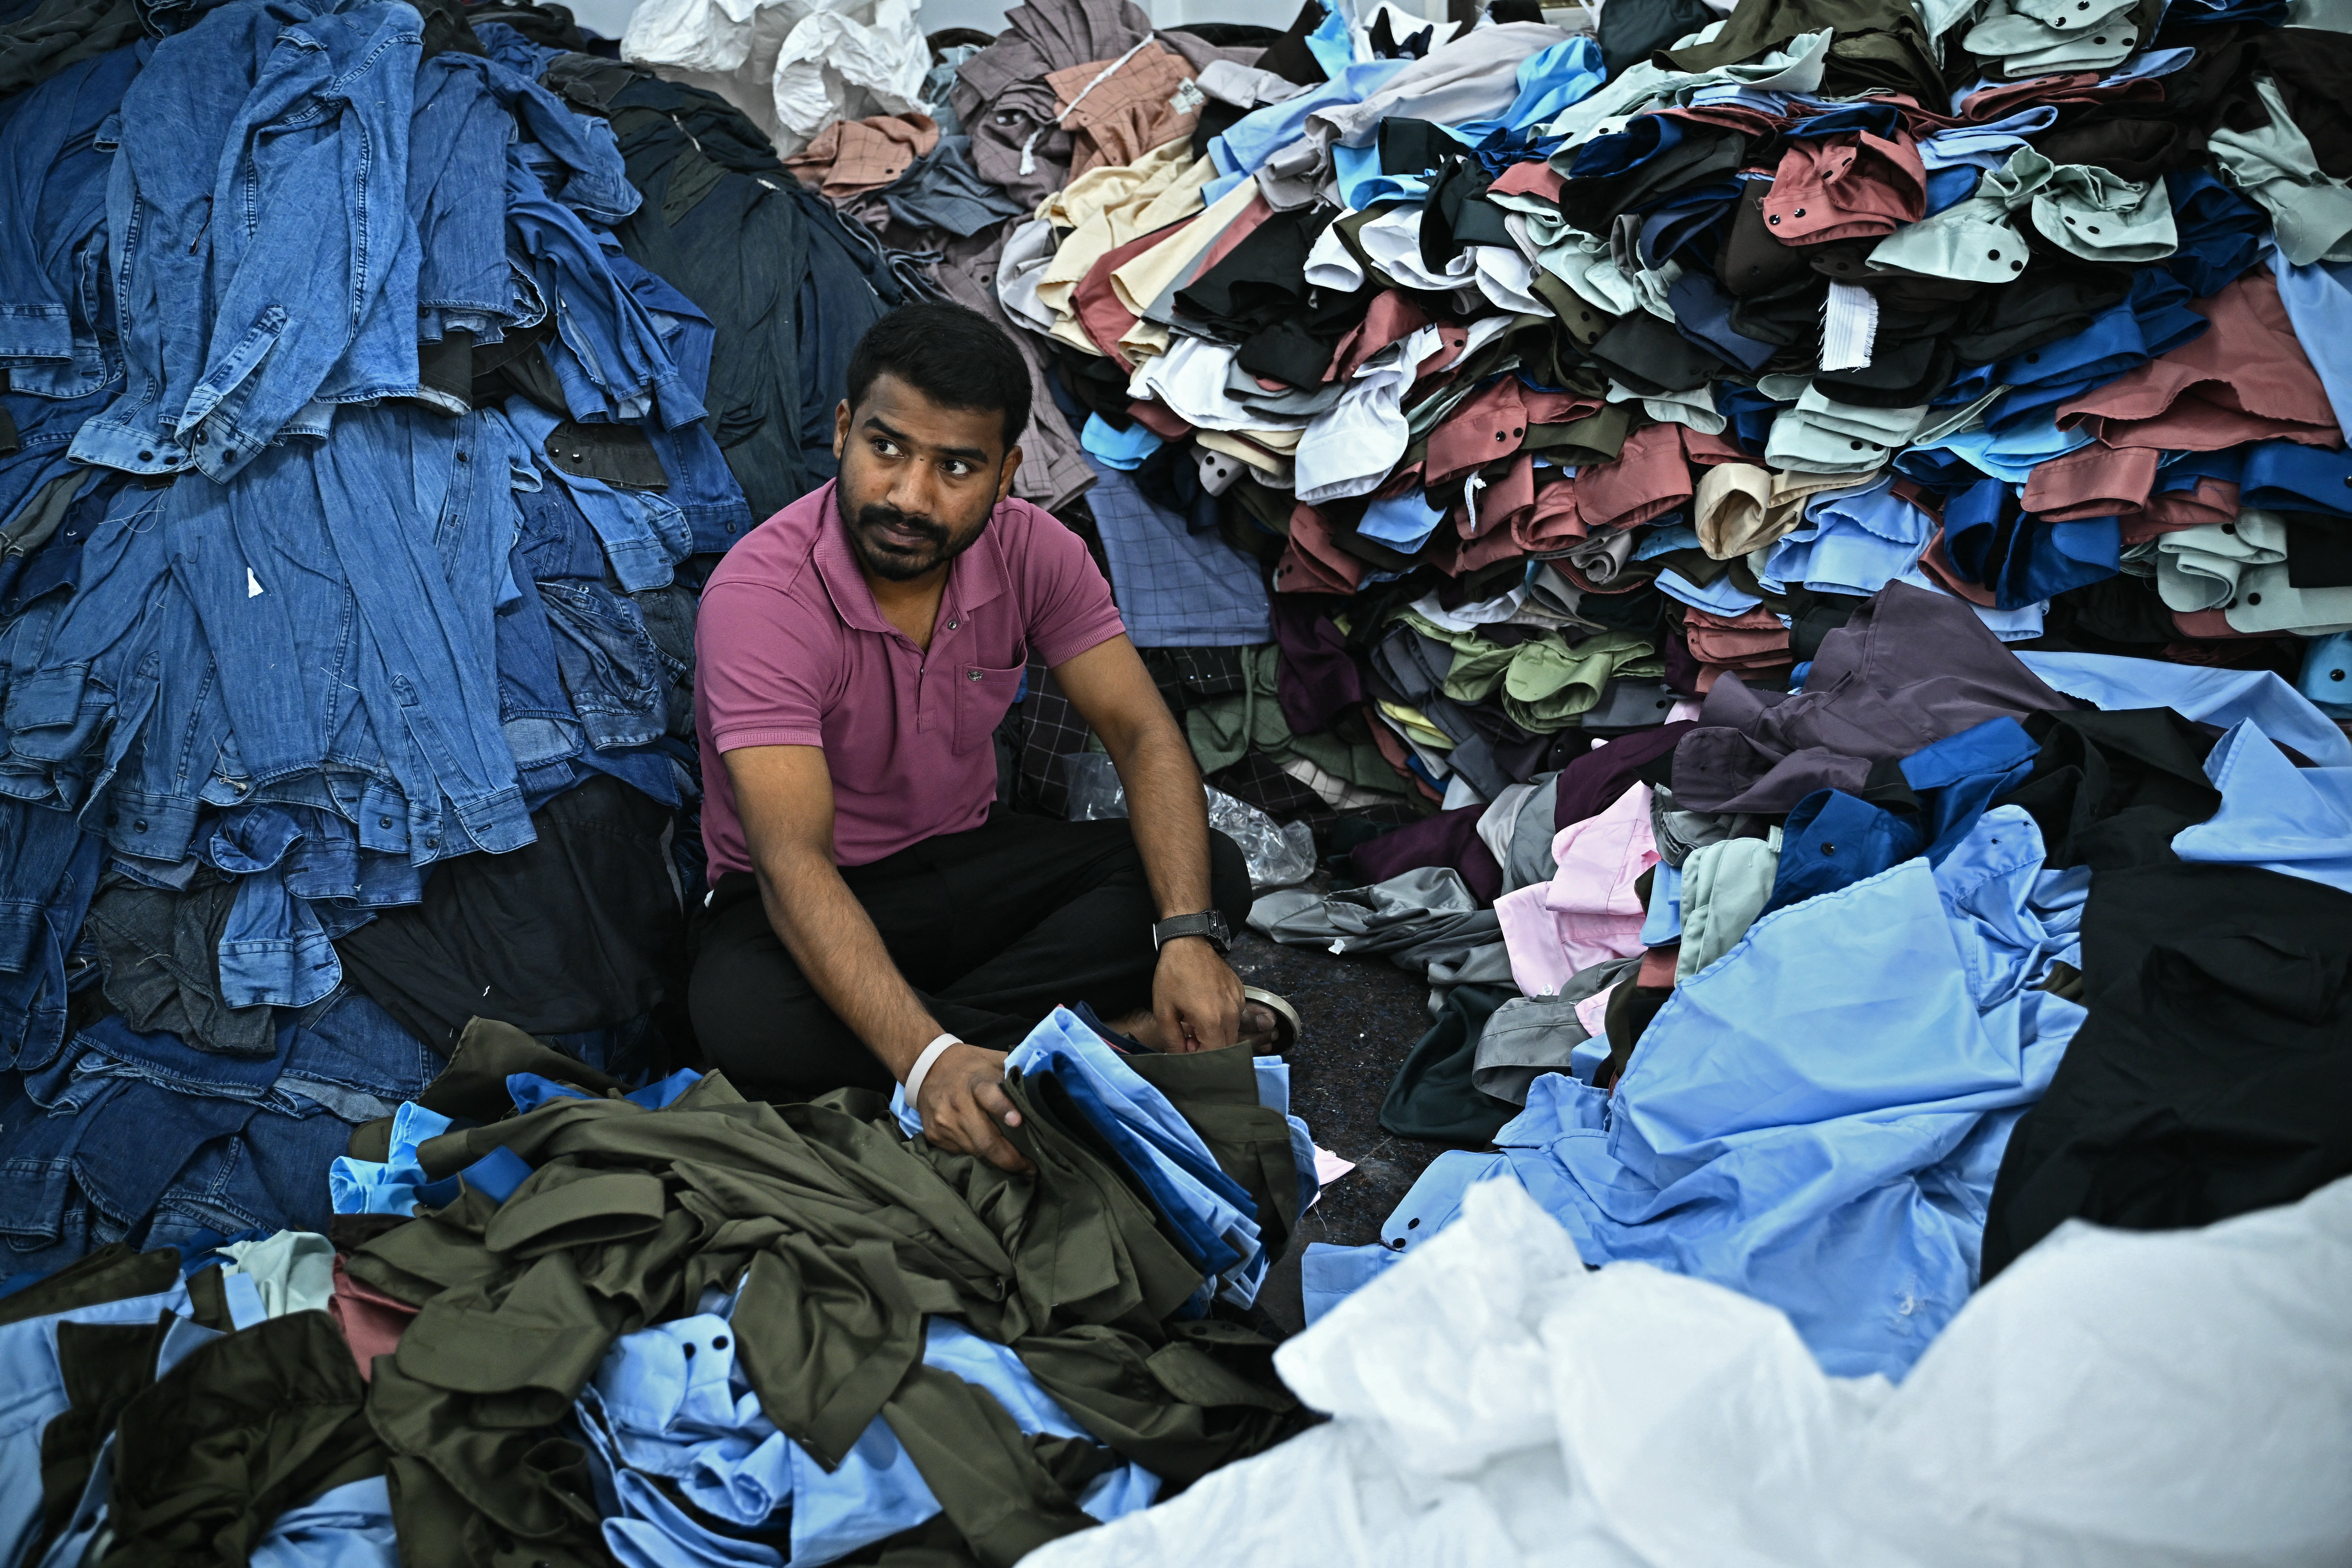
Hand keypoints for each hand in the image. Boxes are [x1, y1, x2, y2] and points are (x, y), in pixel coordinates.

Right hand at [913, 1043, 1033, 1173]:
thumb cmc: (969, 1065)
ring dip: (997, 1161)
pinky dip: (978, 1155)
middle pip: (985, 1140)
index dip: (1003, 1109)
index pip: (989, 1095)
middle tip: (1031, 1169)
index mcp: (975, 1081)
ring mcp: (944, 1122)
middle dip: (1010, 1159)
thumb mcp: (992, 1060)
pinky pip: (961, 1153)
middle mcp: (957, 1104)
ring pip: (975, 1151)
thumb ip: (1016, 1070)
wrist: (925, 1067)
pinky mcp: (934, 1135)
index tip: (1018, 1122)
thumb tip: (1045, 1081)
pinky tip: (989, 1154)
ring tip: (1016, 1165)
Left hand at [1152, 937, 1244, 1053]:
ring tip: (1196, 1022)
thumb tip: (1179, 1058)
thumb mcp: (1164, 1010)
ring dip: (1216, 1035)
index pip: (1216, 1054)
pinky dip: (1222, 1020)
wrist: (1188, 943)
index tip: (1187, 1049)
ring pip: (1232, 1032)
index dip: (1201, 1058)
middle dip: (1209, 1048)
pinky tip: (1207, 1009)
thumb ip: (1172, 1040)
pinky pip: (1235, 1016)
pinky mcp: (1241, 993)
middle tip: (1190, 1038)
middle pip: (1227, 1046)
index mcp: (1212, 1020)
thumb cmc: (1173, 976)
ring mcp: (1239, 1002)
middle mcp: (1231, 1013)